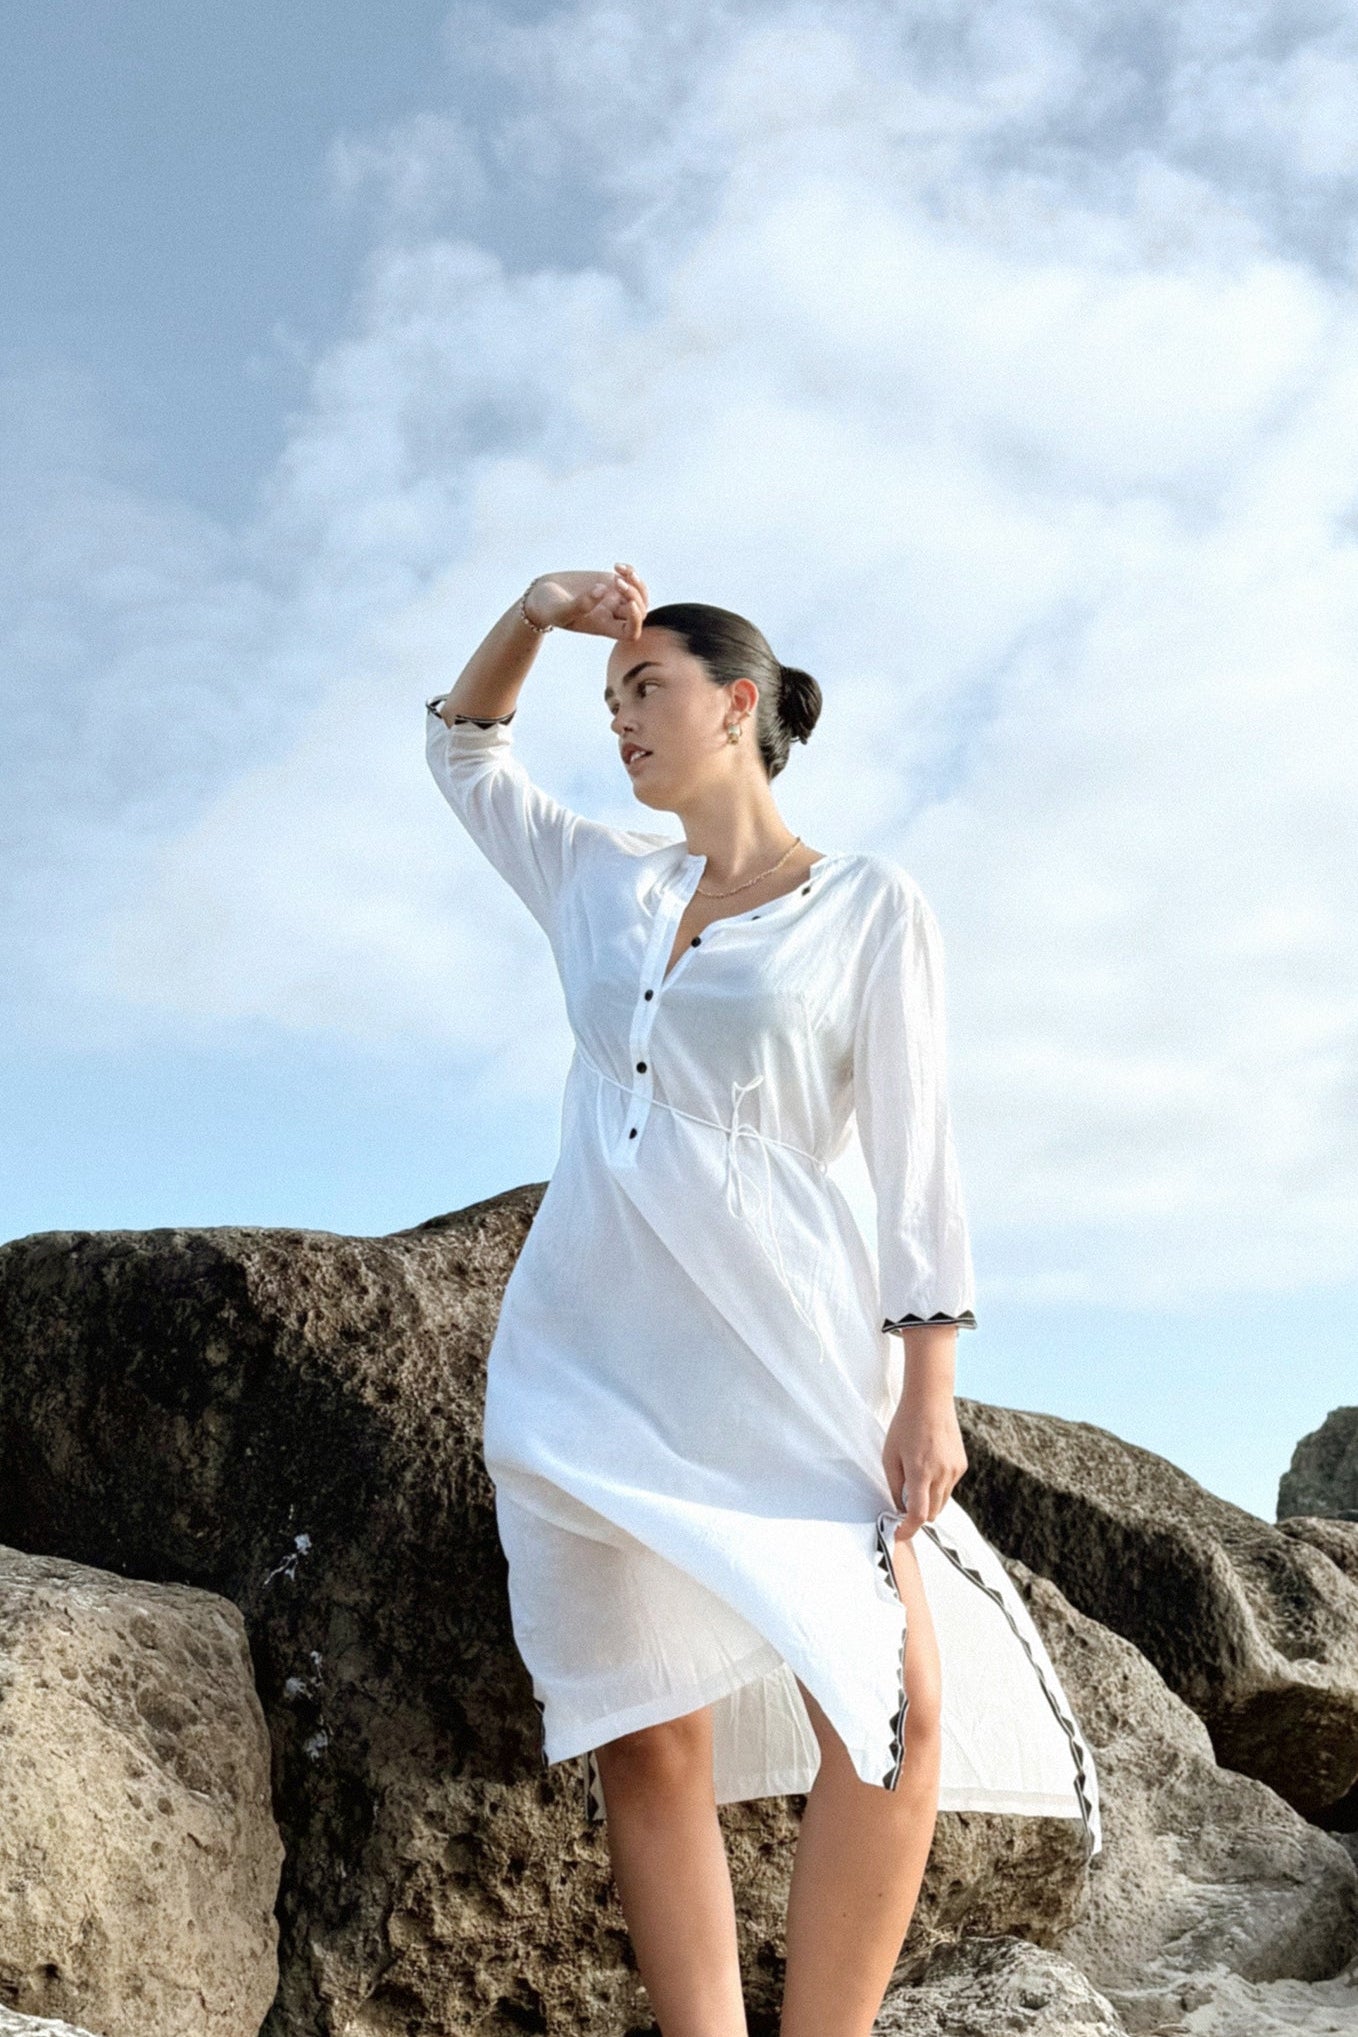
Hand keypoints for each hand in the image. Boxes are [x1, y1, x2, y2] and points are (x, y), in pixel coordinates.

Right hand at [525, 563, 649, 639]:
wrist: (542, 594)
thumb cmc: (548, 608)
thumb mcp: (560, 610)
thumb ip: (580, 604)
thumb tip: (603, 590)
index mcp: (602, 626)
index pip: (631, 632)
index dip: (636, 620)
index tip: (629, 604)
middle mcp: (611, 614)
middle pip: (640, 611)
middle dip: (634, 595)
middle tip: (616, 582)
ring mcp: (612, 598)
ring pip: (640, 595)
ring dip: (637, 582)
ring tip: (619, 570)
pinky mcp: (609, 582)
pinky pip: (631, 579)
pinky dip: (630, 571)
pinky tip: (616, 565)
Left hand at [882, 1397, 967, 1538]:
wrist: (930, 1401)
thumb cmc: (905, 1426)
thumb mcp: (890, 1456)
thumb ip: (895, 1486)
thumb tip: (900, 1508)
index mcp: (920, 1472)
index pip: (918, 1515)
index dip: (908, 1530)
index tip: (899, 1534)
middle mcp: (942, 1474)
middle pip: (932, 1513)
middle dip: (917, 1515)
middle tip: (903, 1504)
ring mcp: (954, 1470)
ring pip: (942, 1502)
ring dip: (928, 1501)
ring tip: (915, 1480)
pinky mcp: (961, 1465)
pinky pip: (949, 1487)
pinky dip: (938, 1487)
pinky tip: (928, 1467)